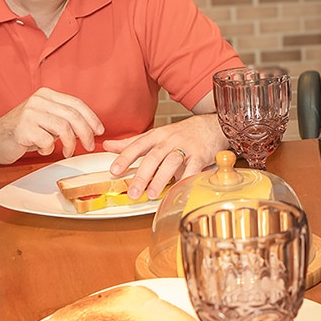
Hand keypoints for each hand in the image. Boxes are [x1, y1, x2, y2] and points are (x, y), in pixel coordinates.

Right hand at [0, 87, 105, 159]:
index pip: (76, 103)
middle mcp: (38, 100)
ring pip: (63, 128)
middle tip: (89, 146)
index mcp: (45, 95)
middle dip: (86, 133)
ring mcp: (30, 113)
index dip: (91, 118)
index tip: (99, 131)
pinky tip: (43, 150)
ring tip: (67, 152)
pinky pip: (48, 140)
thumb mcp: (44, 120)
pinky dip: (50, 149)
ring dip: (70, 144)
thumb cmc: (20, 133)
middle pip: (73, 116)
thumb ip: (63, 120)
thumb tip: (89, 128)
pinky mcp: (23, 128)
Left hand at [102, 114, 224, 198]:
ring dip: (161, 179)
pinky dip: (185, 179)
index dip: (125, 157)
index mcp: (157, 136)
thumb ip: (132, 143)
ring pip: (171, 162)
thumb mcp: (156, 135)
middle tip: (133, 192)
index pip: (138, 145)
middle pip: (153, 157)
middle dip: (142, 175)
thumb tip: (107, 145)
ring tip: (152, 194)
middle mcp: (170, 140)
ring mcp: (186, 147)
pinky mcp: (201, 155)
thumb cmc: (182, 133)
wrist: (212, 125)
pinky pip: (192, 168)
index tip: (114, 170)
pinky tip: (178, 189)